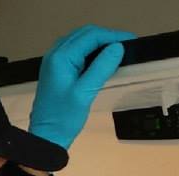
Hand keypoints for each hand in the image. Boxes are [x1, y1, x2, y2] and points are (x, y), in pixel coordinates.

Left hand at [28, 25, 134, 149]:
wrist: (46, 137)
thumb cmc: (64, 119)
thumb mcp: (85, 93)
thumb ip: (101, 68)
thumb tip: (118, 47)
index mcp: (61, 58)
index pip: (91, 36)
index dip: (113, 36)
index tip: (132, 42)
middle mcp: (55, 54)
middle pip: (85, 34)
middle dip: (107, 37)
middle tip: (127, 47)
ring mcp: (54, 61)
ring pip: (80, 41)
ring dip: (98, 43)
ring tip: (117, 52)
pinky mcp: (56, 70)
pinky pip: (75, 51)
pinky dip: (90, 51)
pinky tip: (101, 60)